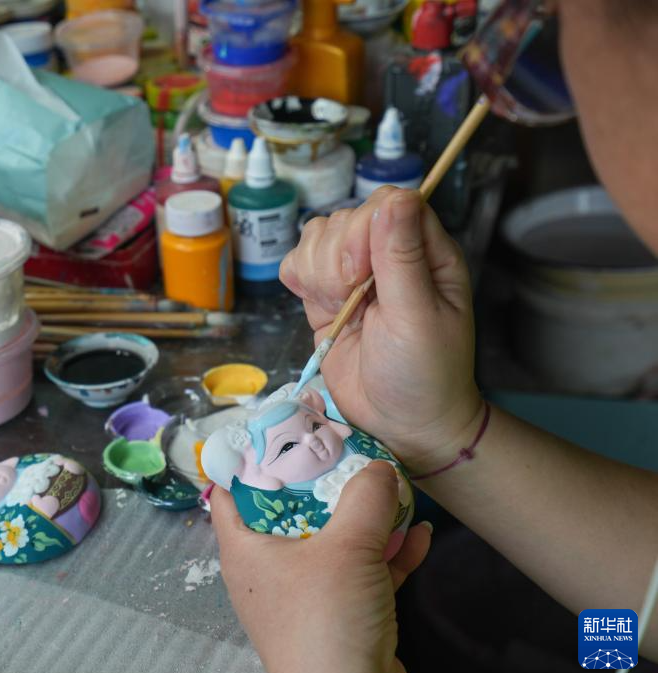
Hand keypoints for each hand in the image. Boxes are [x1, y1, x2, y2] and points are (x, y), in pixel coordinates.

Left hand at [212, 461, 432, 672]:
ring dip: (363, 517)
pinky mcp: (341, 616)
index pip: (230, 492)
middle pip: (290, 511)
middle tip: (347, 449)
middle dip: (322, 482)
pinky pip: (362, 573)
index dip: (250, 459)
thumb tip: (378, 466)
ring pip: (332, 541)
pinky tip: (418, 534)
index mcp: (246, 549)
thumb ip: (365, 498)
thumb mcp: (347, 547)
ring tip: (392, 485)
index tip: (280, 431)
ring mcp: (306, 595)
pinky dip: (387, 554)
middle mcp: (270, 570)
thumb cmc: (326, 620)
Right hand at [279, 187, 482, 470]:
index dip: (364, 230)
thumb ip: (402, 257)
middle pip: (345, 217)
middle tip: (351, 301)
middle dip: (337, 258)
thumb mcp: (417, 317)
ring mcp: (355, 274)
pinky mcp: (325, 296)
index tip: (360, 275)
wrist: (401, 423)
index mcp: (426, 252)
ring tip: (338, 309)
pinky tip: (317, 305)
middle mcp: (390, 255)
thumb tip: (395, 198)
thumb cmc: (424, 374)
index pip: (388, 204)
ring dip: (317, 271)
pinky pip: (298, 262)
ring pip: (318, 236)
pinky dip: (298, 278)